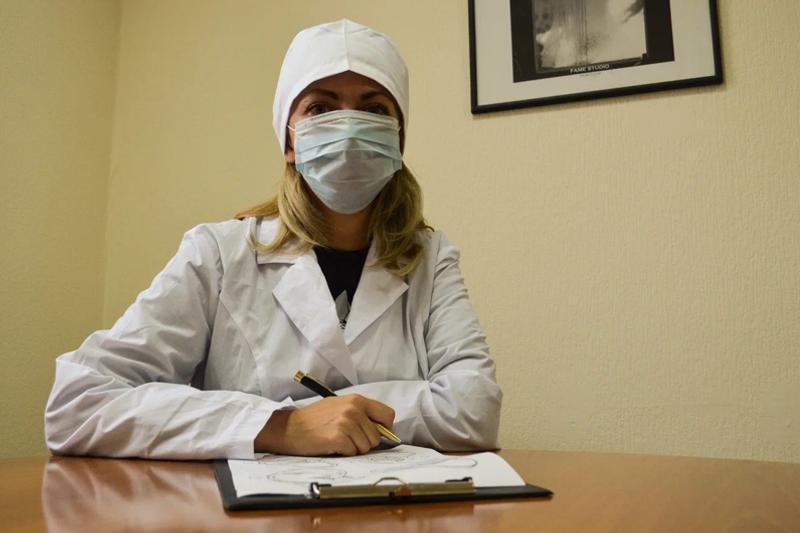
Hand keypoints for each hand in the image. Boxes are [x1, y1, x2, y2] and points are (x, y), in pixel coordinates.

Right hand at [254, 394, 394, 455]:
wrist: (290, 427)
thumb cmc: (314, 418)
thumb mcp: (339, 406)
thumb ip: (361, 413)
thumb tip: (382, 429)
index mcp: (357, 400)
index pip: (388, 415)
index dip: (384, 428)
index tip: (374, 433)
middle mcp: (354, 409)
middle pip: (377, 436)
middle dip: (365, 442)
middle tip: (348, 439)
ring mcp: (346, 423)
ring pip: (366, 446)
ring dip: (354, 448)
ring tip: (338, 440)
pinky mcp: (338, 437)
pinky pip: (353, 452)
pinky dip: (344, 453)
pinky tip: (332, 445)